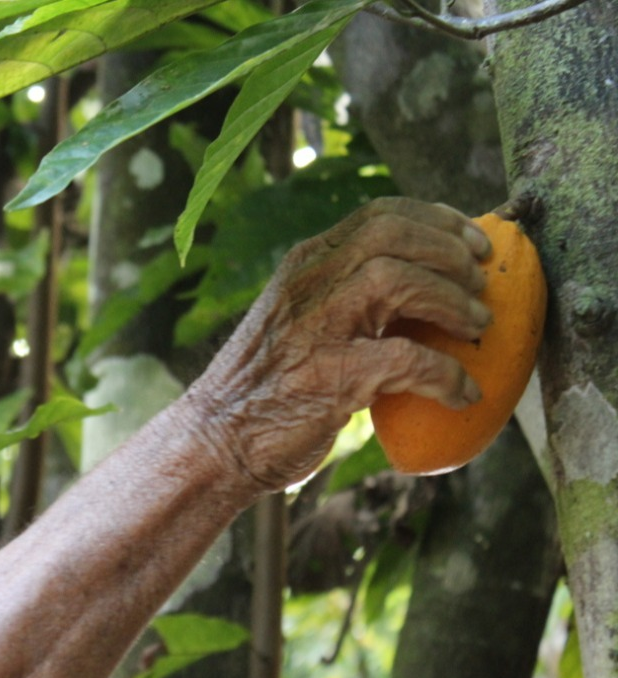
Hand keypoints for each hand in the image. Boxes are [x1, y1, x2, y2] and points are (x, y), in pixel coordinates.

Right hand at [192, 197, 492, 492]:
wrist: (217, 441)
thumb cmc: (267, 387)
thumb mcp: (299, 321)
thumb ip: (342, 296)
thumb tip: (426, 289)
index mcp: (302, 265)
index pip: (378, 214)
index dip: (438, 220)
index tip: (475, 243)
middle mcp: (305, 284)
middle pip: (392, 234)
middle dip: (451, 253)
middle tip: (482, 286)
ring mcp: (313, 328)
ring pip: (398, 279)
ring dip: (452, 301)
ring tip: (477, 328)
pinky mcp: (327, 377)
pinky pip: (407, 360)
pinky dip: (447, 375)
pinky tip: (462, 393)